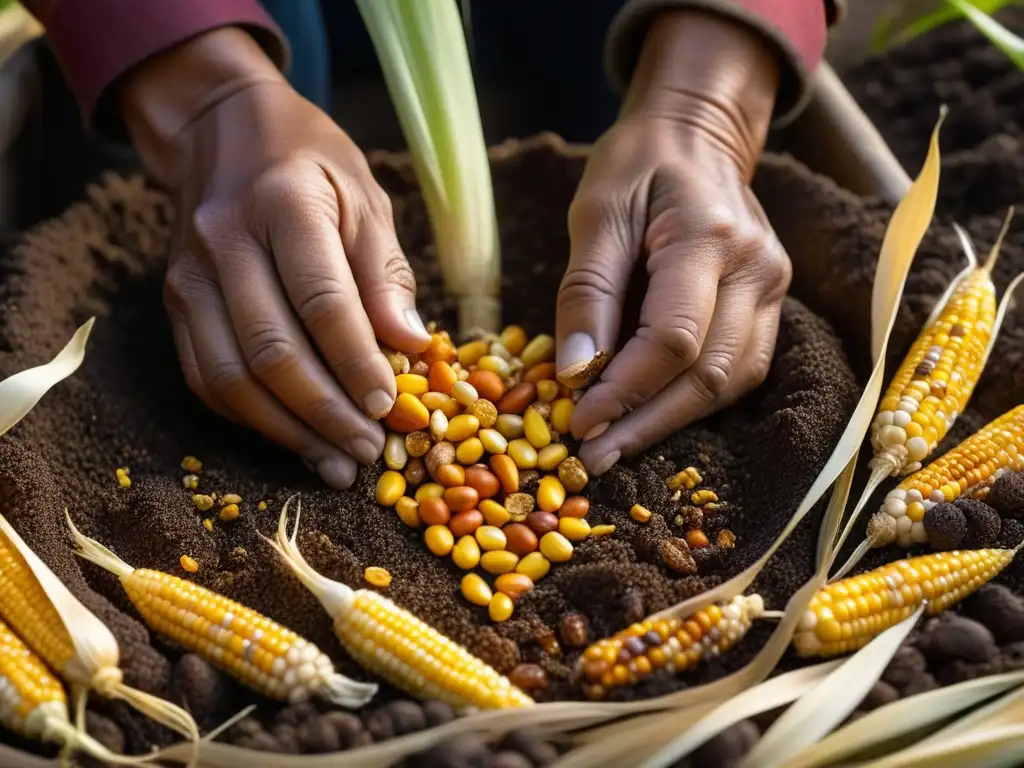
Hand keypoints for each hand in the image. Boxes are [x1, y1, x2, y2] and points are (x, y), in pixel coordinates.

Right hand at [120, 28, 429, 487]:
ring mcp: (189, 277)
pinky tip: (293, 438)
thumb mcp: (365, 197)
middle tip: (368, 451)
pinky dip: (250, 419)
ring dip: (287, 431)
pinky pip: (206, 377)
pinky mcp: (175, 305)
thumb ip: (386, 272)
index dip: (356, 361)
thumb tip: (412, 345)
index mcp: (282, 203)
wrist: (221, 132)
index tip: (390, 406)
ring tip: (335, 462)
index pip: (321, 300)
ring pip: (232, 377)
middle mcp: (224, 242)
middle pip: (272, 349)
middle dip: (326, 412)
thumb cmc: (310, 163)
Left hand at [556, 10, 791, 475]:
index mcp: (710, 238)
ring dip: (672, 423)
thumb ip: (587, 292)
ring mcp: (773, 289)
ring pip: (730, 382)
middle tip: (593, 457)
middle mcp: (757, 269)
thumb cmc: (638, 166)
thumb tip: (574, 373)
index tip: (577, 421)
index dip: (624, 390)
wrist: (697, 136)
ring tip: (616, 448)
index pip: (673, 339)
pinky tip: (652, 416)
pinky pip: (739, 370)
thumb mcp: (595, 213)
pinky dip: (695, 401)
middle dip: (646, 423)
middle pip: (709, 374)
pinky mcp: (771, 304)